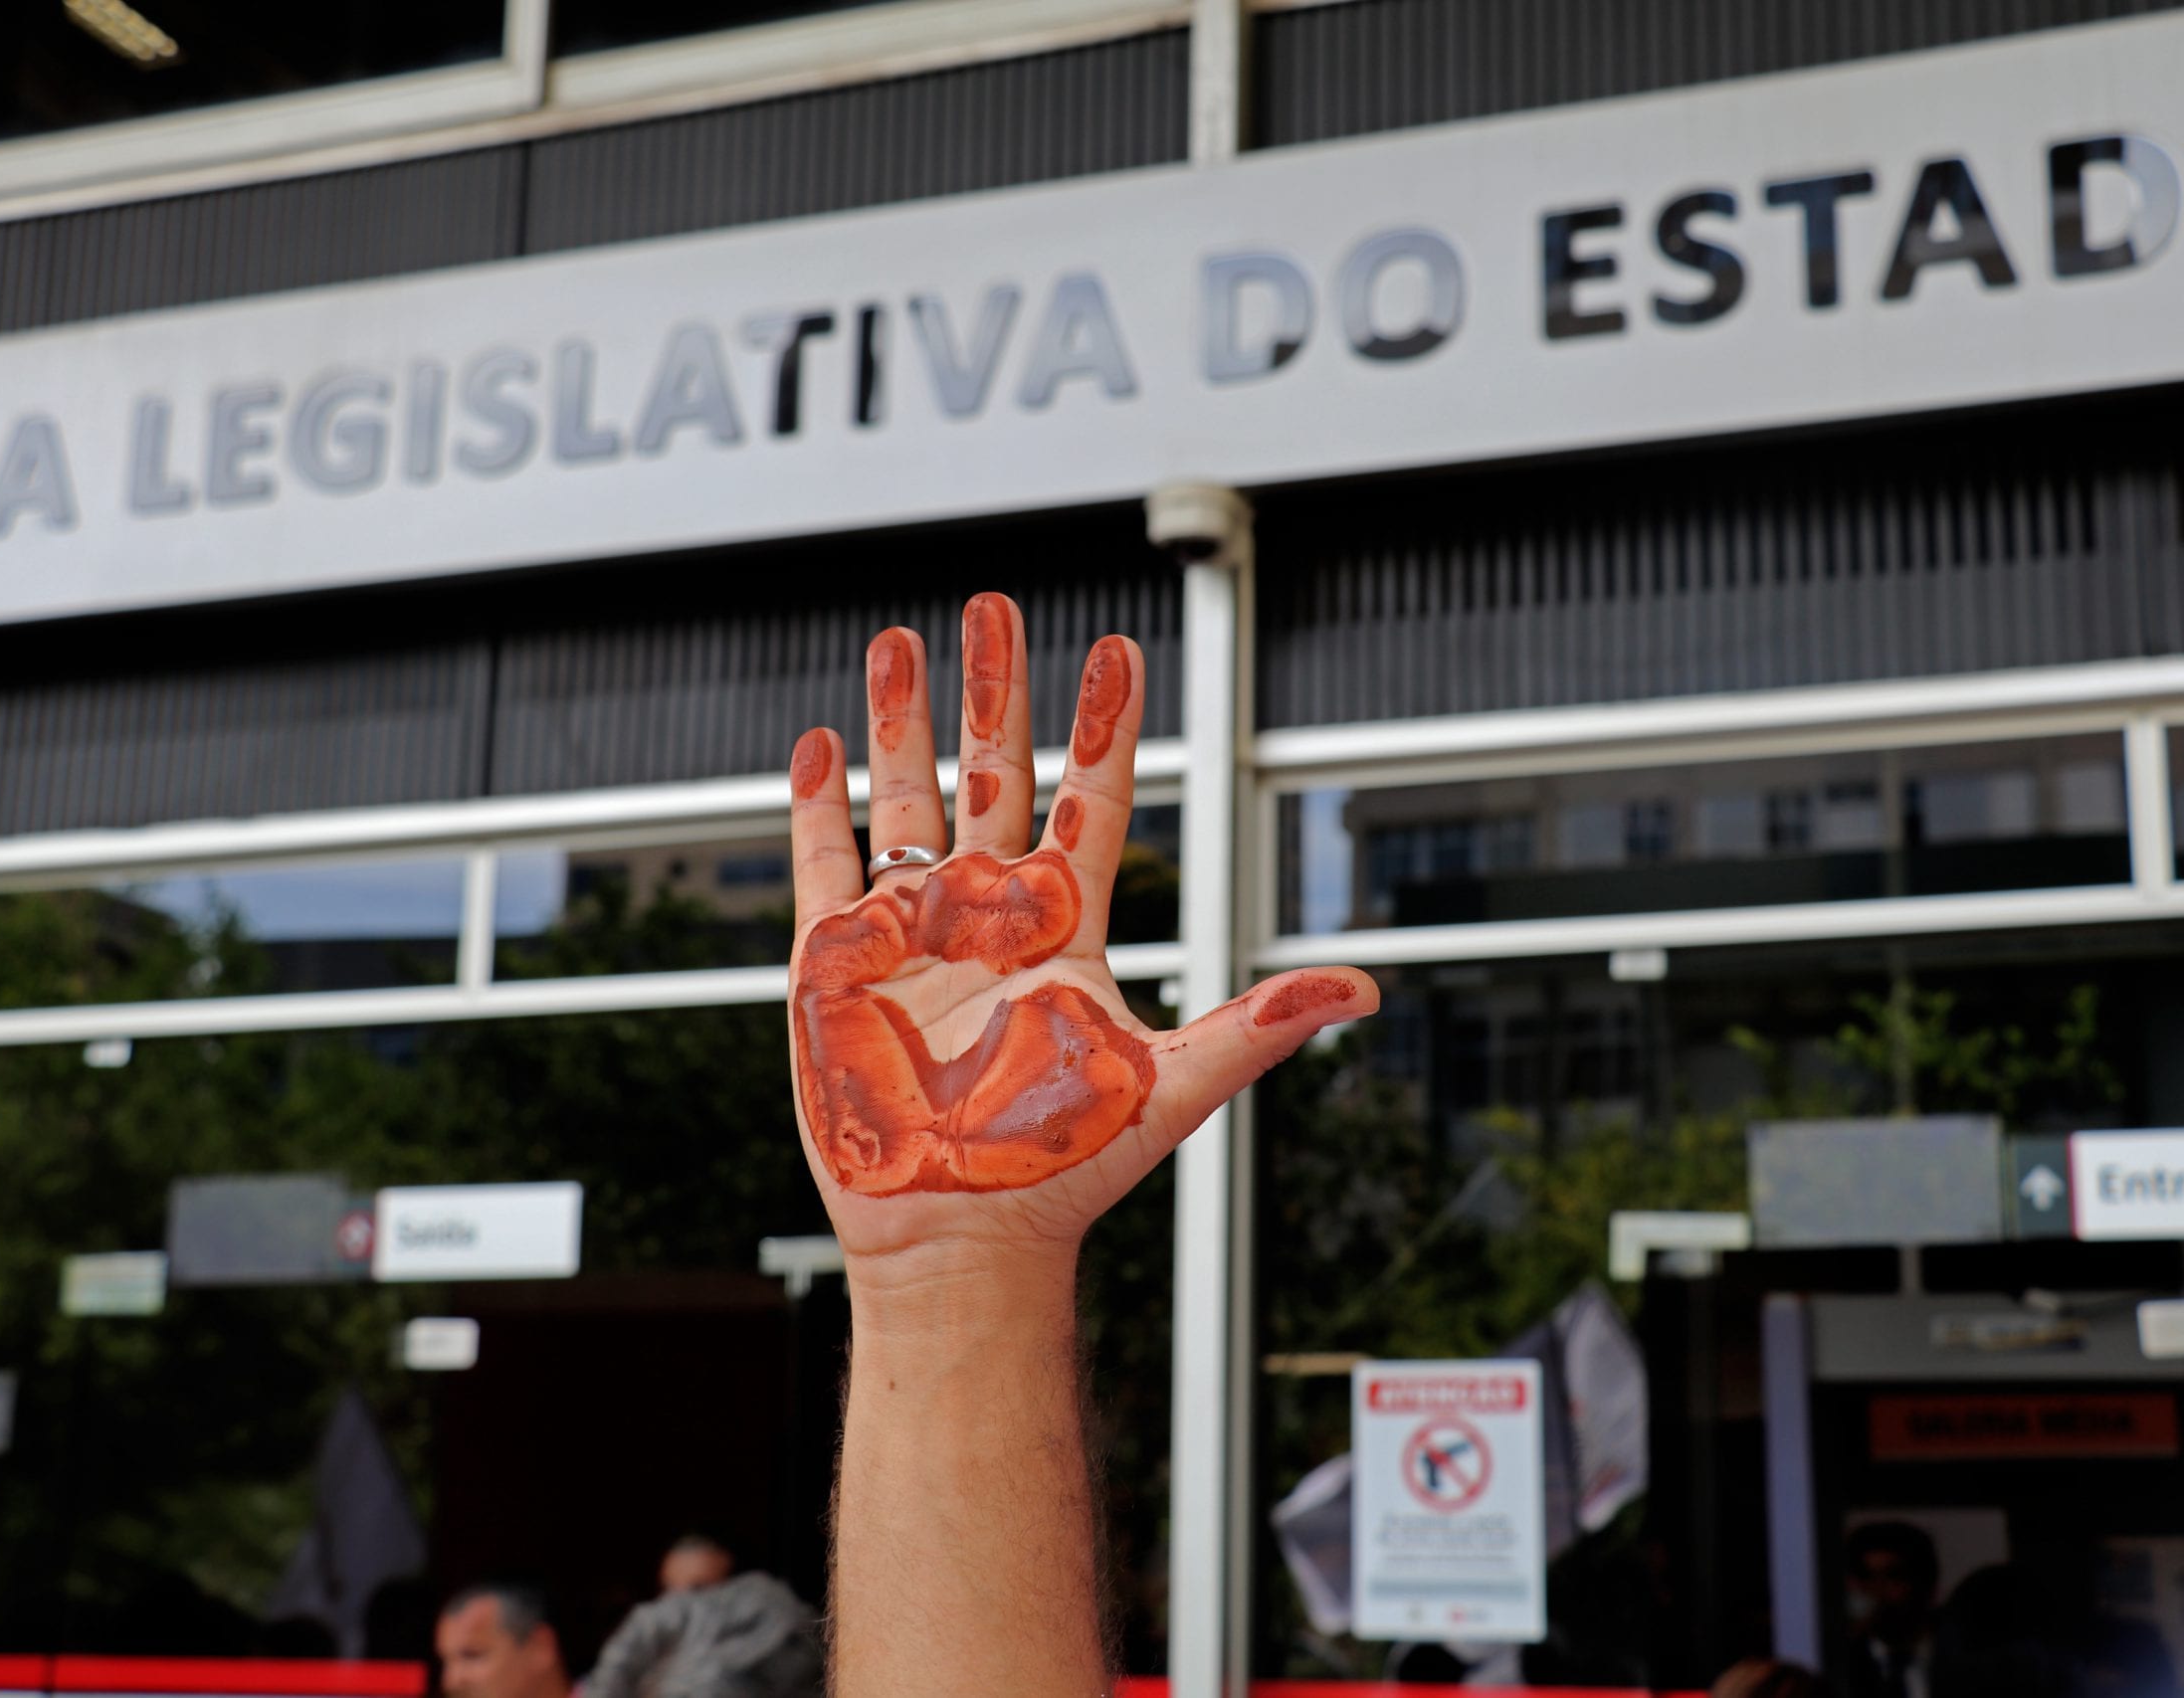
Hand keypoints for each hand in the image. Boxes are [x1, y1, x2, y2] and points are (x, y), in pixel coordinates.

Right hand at [785, 592, 1376, 1271]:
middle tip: (993, 605)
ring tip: (897, 639)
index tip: (1116, 649)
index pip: (1092, 802)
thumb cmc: (1060, 1171)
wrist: (958, 1237)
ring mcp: (910, 935)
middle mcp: (988, 917)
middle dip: (993, 688)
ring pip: (906, 800)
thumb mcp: (1169, 1086)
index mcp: (1063, 930)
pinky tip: (820, 750)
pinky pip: (826, 869)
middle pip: (992, 775)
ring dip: (901, 722)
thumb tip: (1364, 987)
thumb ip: (1259, 1026)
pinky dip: (819, 809)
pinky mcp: (836, 967)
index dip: (1103, 727)